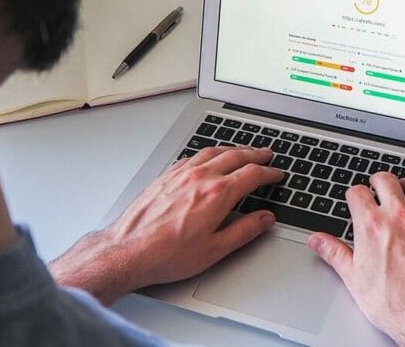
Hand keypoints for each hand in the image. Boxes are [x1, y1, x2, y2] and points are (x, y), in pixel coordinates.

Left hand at [49, 146, 281, 303]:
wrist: (128, 251)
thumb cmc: (166, 254)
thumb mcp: (215, 250)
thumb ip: (245, 231)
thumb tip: (265, 219)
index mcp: (217, 194)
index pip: (252, 175)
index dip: (269, 173)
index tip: (276, 174)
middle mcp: (200, 178)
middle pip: (235, 156)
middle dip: (255, 154)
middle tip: (267, 154)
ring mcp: (181, 174)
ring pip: (213, 151)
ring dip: (233, 149)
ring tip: (242, 151)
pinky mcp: (166, 176)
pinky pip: (192, 156)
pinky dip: (208, 153)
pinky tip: (208, 157)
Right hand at [307, 172, 404, 346]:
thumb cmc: (395, 303)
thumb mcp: (354, 279)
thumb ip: (334, 253)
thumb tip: (317, 241)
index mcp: (372, 225)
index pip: (357, 192)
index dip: (354, 195)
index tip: (355, 200)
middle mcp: (399, 215)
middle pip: (386, 180)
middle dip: (377, 181)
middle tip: (376, 187)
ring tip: (403, 189)